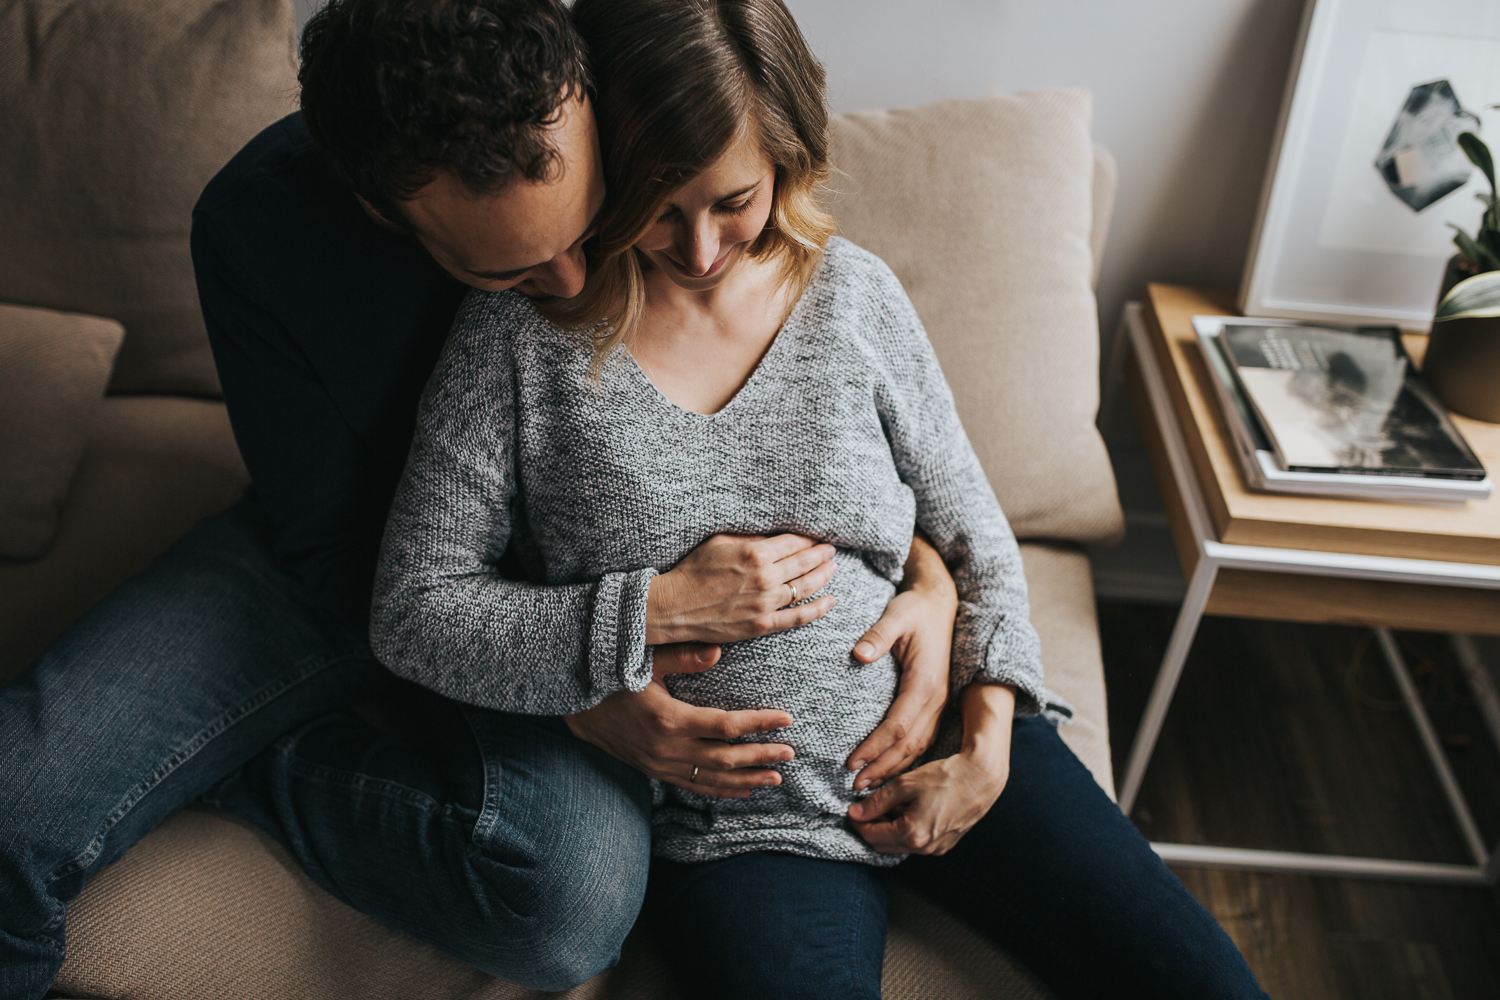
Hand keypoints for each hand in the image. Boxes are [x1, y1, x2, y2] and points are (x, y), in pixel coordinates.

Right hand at [564, 642, 795, 797]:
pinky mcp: (657, 772)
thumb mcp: (645, 662)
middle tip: (790, 752)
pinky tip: (743, 791)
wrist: (578, 710)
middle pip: (727, 758)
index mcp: (670, 719)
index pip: (727, 726)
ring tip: (776, 778)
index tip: (786, 719)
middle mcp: (668, 749)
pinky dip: (721, 790)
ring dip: (747, 779)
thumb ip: (682, 656)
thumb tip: (719, 651)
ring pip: (714, 778)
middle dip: (762, 755)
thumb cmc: (614, 678)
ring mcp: (663, 765)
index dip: (760, 724)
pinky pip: (695, 786)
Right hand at [645, 534, 837, 644]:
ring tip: (833, 568)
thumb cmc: (694, 570)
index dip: (809, 538)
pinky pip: (798, 617)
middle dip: (822, 554)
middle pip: (804, 563)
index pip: (794, 542)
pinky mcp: (762, 625)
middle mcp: (764, 578)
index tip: (817, 536)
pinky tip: (830, 601)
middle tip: (831, 549)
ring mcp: (765, 604)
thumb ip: (751, 539)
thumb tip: (775, 537)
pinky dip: (818, 609)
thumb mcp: (720, 542)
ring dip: (824, 576)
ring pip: (805, 587)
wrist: (676, 607)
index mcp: (754, 554)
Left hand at [844, 533, 955, 789]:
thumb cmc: (915, 609)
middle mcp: (936, 698)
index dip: (875, 748)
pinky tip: (889, 768)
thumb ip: (878, 634)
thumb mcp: (896, 614)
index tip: (851, 763)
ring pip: (919, 746)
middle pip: (909, 744)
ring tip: (869, 785)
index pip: (898, 726)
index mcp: (925, 682)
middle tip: (855, 787)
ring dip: (895, 768)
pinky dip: (906, 758)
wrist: (942, 603)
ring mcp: (940, 703)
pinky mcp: (938, 704)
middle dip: (883, 768)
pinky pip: (924, 738)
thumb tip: (859, 654)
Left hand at [849, 683, 1013, 854]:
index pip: (873, 836)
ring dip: (889, 829)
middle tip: (864, 810)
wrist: (982, 777)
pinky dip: (906, 830)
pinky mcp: (947, 843)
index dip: (859, 823)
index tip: (852, 810)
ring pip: (901, 845)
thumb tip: (857, 813)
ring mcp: (938, 848)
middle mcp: (925, 847)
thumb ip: (878, 801)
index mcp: (913, 834)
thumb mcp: (905, 784)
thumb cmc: (945, 776)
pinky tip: (906, 811)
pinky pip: (918, 842)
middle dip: (871, 828)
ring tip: (886, 807)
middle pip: (885, 845)